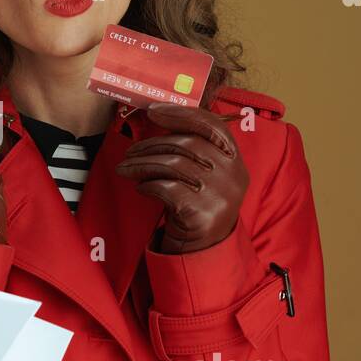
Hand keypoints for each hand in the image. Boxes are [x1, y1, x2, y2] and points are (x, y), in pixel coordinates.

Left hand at [114, 103, 248, 253]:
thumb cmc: (196, 204)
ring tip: (126, 168)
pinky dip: (148, 185)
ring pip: (173, 165)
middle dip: (151, 144)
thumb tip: (158, 118)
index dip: (180, 114)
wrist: (202, 249)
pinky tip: (141, 188)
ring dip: (142, 164)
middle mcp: (233, 175)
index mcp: (235, 159)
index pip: (211, 124)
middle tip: (130, 151)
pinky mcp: (202, 214)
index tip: (153, 111)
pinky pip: (166, 188)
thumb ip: (193, 150)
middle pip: (186, 143)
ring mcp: (220, 195)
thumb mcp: (205, 175)